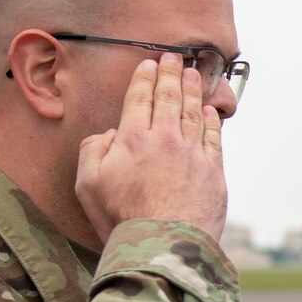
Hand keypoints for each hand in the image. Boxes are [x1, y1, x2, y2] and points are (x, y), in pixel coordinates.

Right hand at [76, 53, 228, 243]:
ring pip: (193, 113)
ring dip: (193, 90)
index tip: (149, 64)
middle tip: (174, 58)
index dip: (144, 78)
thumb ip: (94, 151)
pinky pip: (213, 137)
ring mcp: (193, 154)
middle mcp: (165, 139)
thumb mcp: (88, 184)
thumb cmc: (122, 218)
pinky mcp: (213, 172)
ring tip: (193, 75)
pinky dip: (211, 120)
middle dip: (171, 74)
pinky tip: (210, 111)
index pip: (139, 99)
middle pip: (169, 98)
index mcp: (133, 139)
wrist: (164, 244)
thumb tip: (110, 133)